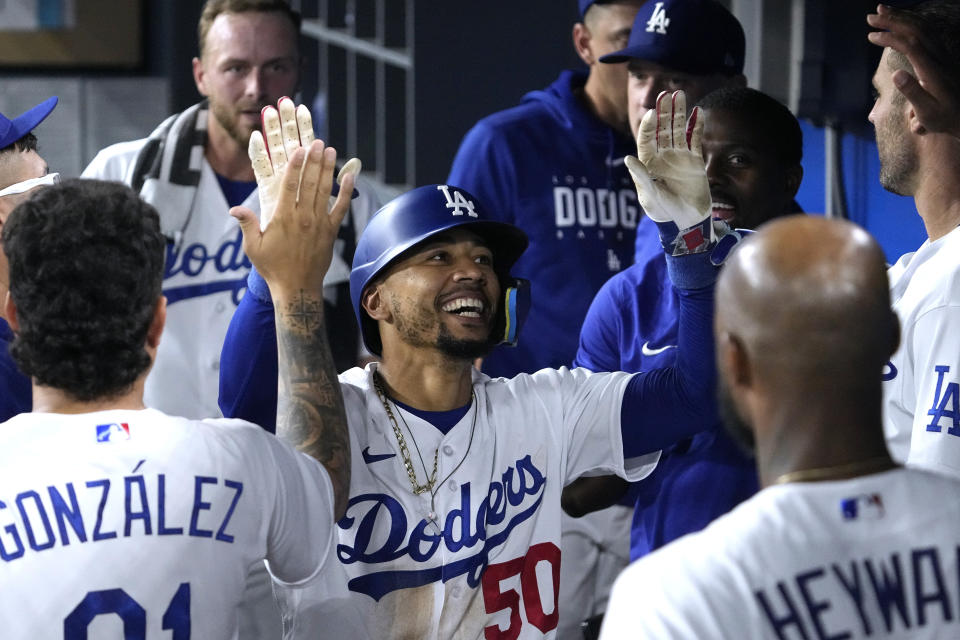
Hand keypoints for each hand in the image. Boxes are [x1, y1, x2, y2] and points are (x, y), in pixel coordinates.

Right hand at [231, 99, 355, 299]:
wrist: (297, 288)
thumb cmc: (272, 268)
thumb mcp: (252, 247)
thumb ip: (247, 224)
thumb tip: (234, 209)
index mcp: (283, 218)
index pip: (289, 186)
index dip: (295, 165)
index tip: (298, 149)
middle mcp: (303, 217)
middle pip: (309, 183)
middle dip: (313, 160)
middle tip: (317, 141)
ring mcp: (319, 223)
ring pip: (324, 191)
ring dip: (327, 169)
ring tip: (329, 150)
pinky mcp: (331, 231)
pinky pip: (340, 208)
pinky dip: (346, 192)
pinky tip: (349, 176)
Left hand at [625, 90, 711, 253]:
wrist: (686, 221)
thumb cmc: (663, 211)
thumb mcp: (650, 196)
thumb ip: (641, 177)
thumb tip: (628, 158)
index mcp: (648, 163)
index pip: (646, 139)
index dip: (648, 126)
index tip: (651, 112)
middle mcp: (663, 156)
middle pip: (662, 129)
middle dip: (664, 112)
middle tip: (666, 93)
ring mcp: (679, 157)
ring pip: (678, 130)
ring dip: (679, 113)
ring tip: (680, 94)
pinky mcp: (694, 161)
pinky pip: (695, 139)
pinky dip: (696, 126)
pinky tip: (698, 112)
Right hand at [867, 4, 959, 139]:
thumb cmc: (944, 118)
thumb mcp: (928, 113)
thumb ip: (912, 92)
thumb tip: (895, 73)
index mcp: (933, 71)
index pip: (911, 45)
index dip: (891, 38)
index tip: (871, 36)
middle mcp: (939, 58)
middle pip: (917, 30)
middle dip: (893, 20)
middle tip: (870, 17)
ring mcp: (943, 54)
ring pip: (923, 27)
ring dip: (902, 16)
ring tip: (881, 10)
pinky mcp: (942, 55)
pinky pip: (928, 31)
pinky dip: (912, 22)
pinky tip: (900, 20)